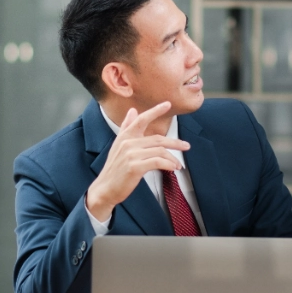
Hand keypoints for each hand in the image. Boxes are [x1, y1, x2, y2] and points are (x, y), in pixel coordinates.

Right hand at [84, 101, 188, 222]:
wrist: (105, 188)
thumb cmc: (115, 168)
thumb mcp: (118, 145)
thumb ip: (126, 127)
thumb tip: (133, 110)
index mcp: (125, 136)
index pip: (142, 119)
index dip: (155, 111)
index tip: (167, 104)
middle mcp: (127, 143)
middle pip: (157, 138)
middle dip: (175, 142)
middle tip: (186, 146)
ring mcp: (131, 155)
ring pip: (159, 151)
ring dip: (172, 158)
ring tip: (178, 164)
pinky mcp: (134, 167)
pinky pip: (157, 162)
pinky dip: (168, 165)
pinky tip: (173, 168)